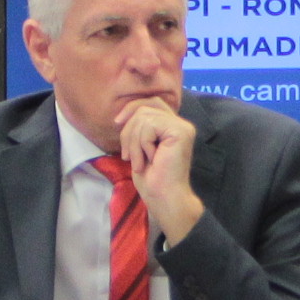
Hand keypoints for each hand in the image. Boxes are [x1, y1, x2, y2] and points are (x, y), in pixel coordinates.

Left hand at [119, 102, 204, 242]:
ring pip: (144, 116)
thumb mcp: (140, 147)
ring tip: (138, 161)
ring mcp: (182, 127)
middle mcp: (180, 123)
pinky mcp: (180, 132)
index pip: (150, 102)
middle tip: (127, 155)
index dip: (131, 108)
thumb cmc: (152, 179)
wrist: (164, 198)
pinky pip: (149, 125)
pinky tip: (149, 160)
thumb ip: (139, 128)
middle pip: (144, 107)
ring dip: (133, 141)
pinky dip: (141, 144)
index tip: (117, 123)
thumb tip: (123, 115)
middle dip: (129, 129)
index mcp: (172, 126)